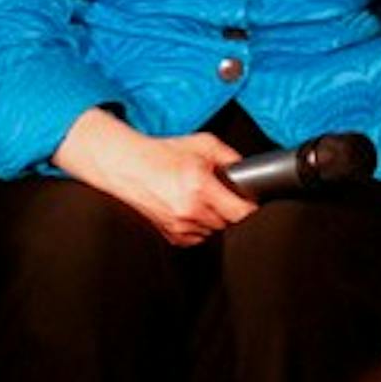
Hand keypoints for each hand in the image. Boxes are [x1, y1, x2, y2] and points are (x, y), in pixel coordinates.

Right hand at [55, 110, 256, 245]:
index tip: (250, 202)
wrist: (129, 167)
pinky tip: (190, 208)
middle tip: (220, 193)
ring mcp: (180, 226)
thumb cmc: (162, 154)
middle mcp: (191, 210)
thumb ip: (231, 156)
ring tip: (201, 198)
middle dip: (229, 209)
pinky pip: (199, 237)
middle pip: (229, 223)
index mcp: (200, 187)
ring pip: (214, 231)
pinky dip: (199, 226)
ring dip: (214, 218)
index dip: (250, 207)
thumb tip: (248, 170)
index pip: (241, 213)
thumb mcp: (203, 144)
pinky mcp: (172, 236)